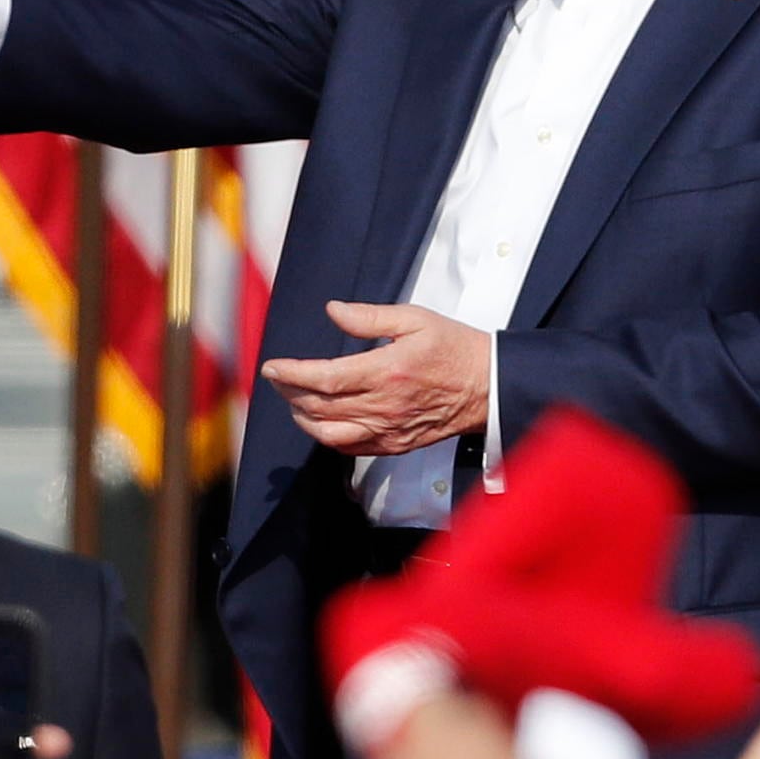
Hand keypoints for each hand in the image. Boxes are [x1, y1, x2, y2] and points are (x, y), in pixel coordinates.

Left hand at [260, 301, 488, 458]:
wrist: (487, 386)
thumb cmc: (454, 350)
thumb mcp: (415, 319)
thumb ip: (370, 317)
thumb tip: (334, 311)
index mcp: (386, 372)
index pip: (324, 378)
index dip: (291, 373)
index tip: (272, 366)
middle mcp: (383, 406)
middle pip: (319, 406)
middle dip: (289, 391)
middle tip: (277, 377)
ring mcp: (387, 430)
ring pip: (328, 432)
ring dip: (302, 417)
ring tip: (293, 399)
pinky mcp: (393, 445)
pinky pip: (349, 447)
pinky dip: (326, 436)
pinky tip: (319, 422)